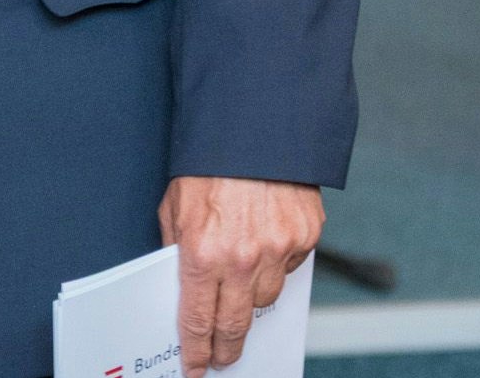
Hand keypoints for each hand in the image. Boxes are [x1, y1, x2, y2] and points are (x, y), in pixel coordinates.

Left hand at [161, 175, 321, 374]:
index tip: (196, 366)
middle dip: (227, 347)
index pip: (198, 320)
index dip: (196, 349)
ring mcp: (278, 250)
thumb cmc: (209, 163)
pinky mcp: (305, 238)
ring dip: (251, 299)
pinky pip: (288, 268)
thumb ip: (178, 248)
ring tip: (239, 288)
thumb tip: (183, 281)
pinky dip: (276, 264)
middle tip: (223, 358)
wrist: (254, 127)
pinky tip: (263, 246)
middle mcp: (243, 259)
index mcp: (203, 253)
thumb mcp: (174, 206)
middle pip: (236, 324)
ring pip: (265, 298)